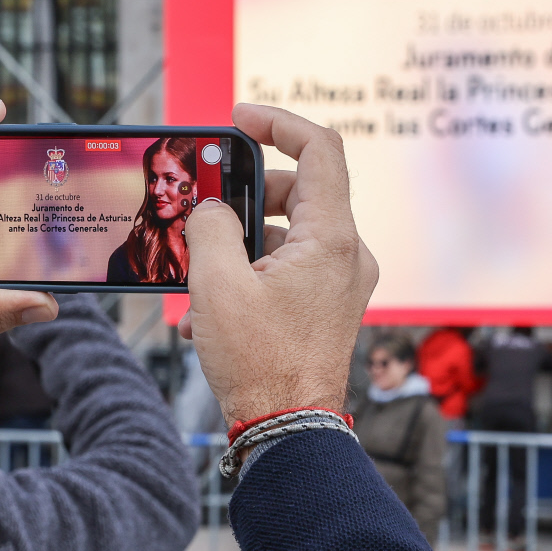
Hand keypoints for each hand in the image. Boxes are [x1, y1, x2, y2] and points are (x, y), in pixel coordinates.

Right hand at [180, 104, 377, 425]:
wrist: (288, 431)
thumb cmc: (260, 364)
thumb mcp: (217, 284)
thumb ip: (210, 227)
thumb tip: (210, 209)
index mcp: (334, 239)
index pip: (321, 149)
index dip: (278, 123)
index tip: (239, 119)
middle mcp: (349, 255)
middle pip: (301, 190)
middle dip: (246, 194)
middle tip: (205, 208)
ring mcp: (342, 283)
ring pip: (291, 232)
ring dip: (243, 241)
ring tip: (202, 275)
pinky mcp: (328, 307)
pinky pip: (292, 267)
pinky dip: (254, 270)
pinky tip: (215, 306)